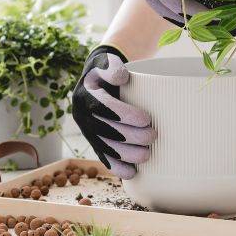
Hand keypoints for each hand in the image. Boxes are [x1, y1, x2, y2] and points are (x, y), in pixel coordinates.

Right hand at [71, 45, 156, 178]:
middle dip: (132, 137)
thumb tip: (121, 78)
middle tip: (153, 135)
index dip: (125, 115)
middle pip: (107, 132)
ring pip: (106, 148)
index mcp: (85, 96)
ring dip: (128, 155)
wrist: (96, 80)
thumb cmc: (107, 70)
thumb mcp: (107, 62)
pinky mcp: (94, 142)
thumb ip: (112, 66)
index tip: (146, 118)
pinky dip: (118, 168)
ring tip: (147, 155)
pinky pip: (104, 158)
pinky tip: (132, 173)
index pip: (104, 108)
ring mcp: (87, 131)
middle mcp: (82, 116)